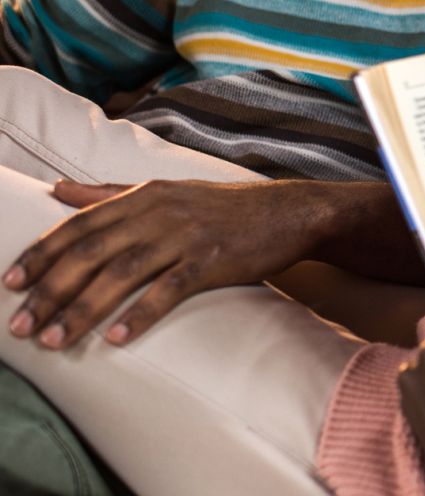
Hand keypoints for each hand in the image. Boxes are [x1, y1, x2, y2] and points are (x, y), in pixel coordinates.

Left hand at [4, 179, 318, 348]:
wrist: (290, 212)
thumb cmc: (225, 207)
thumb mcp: (166, 190)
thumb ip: (109, 193)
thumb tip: (57, 190)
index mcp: (143, 194)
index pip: (78, 225)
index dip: (41, 254)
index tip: (11, 284)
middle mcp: (159, 212)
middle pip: (91, 253)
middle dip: (50, 292)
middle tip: (22, 327)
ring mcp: (186, 236)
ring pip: (121, 275)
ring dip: (82, 310)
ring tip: (54, 340)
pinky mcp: (213, 260)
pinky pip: (169, 290)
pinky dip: (139, 315)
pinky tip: (115, 338)